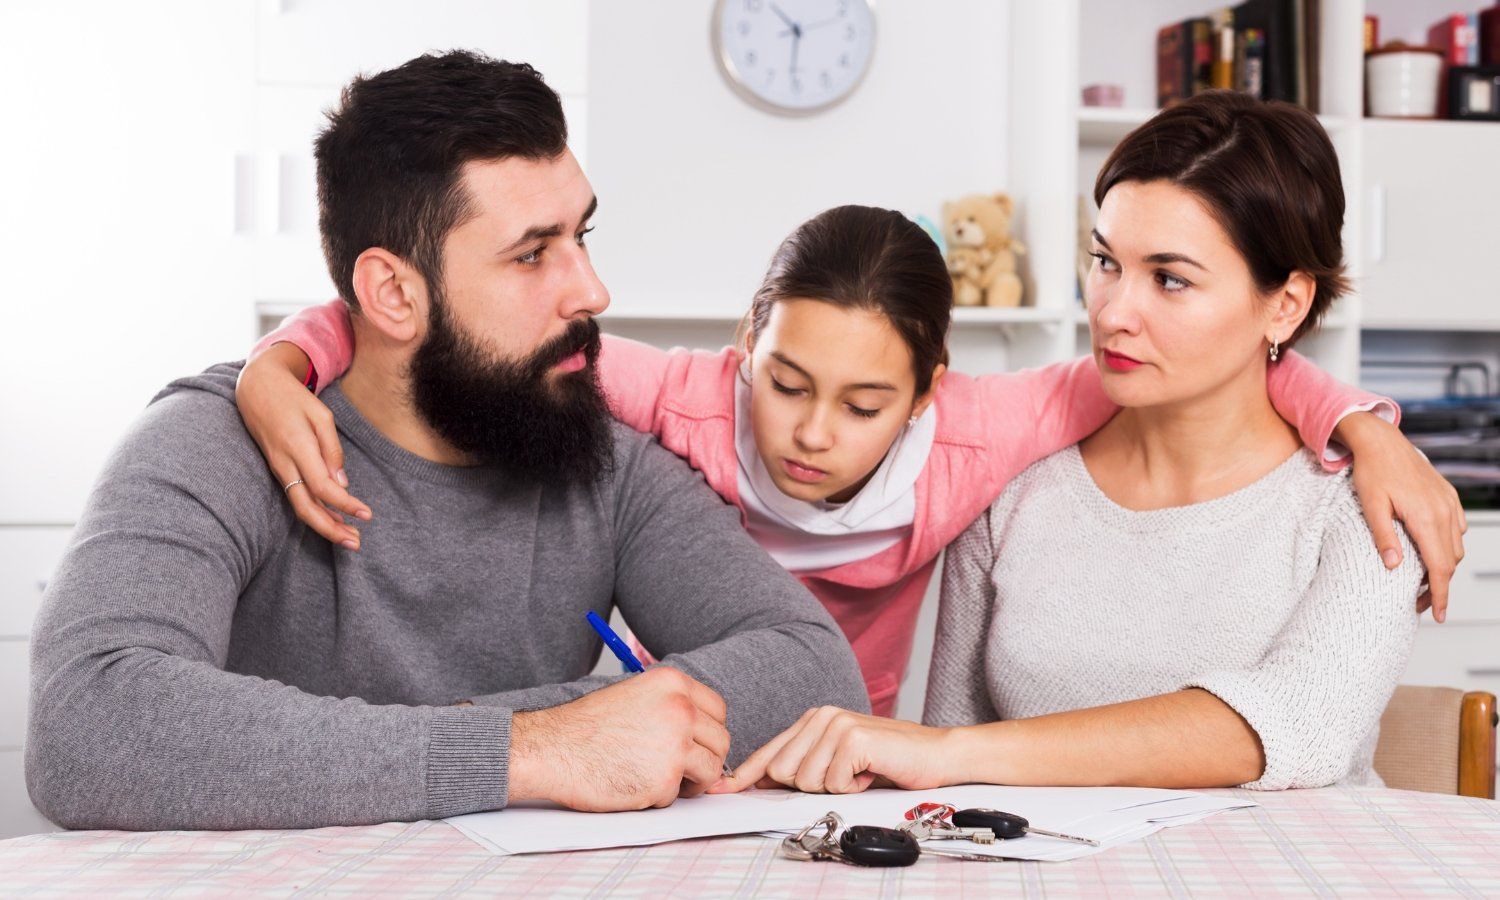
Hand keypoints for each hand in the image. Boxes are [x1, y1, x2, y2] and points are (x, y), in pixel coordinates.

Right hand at [235, 342, 370, 548]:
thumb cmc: (293, 398)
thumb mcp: (321, 414)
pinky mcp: (279, 470)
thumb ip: (332, 449)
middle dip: (331, 530)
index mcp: (298, 447)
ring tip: (350, 537)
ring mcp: (279, 469)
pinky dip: (315, 512)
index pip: (323, 487)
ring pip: (300, 506)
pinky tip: (333, 519)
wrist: (256, 389)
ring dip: (324, 526)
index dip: (345, 505)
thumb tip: (342, 483)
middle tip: (357, 543)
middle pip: (306, 507)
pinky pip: (296, 497)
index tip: (367, 514)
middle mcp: (285, 464)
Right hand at [508, 667, 730, 810]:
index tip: (696, 743)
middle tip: (683, 770)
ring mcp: (676, 744)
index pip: (718, 709)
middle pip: (721, 740)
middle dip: (705, 758)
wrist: (551, 749)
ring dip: (692, 781)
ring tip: (663, 781)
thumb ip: (670, 706)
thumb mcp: (635, 695)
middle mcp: (681, 709)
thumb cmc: (585, 727)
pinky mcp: (665, 778)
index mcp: (673, 683)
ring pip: (710, 770)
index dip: (709, 731)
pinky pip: (679, 795)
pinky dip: (661, 797)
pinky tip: (634, 786)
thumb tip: (701, 728)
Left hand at [708, 706, 954, 795]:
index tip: (721, 788)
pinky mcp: (853, 738)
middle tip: (844, 776)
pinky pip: (831, 783)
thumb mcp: (839, 762)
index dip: (744, 775)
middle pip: (782, 772)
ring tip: (859, 773)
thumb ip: (803, 766)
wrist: (938, 754)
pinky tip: (869, 773)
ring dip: (834, 788)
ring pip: (804, 780)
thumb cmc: (889, 761)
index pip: (769, 752)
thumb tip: (761, 784)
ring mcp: (836, 724)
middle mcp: (820, 716)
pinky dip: (852, 788)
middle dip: (809, 787)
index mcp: (813, 720)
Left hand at [1336, 412, 1466, 620]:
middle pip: (1449, 561)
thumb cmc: (1372, 471)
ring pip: (1455, 546)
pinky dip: (1447, 545)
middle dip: (1438, 585)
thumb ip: (1383, 537)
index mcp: (1425, 517)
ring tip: (1421, 580)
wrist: (1382, 441)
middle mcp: (1443, 512)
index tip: (1437, 615)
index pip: (1439, 567)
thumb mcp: (1370, 506)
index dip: (1440, 595)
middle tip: (1417, 602)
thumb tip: (1393, 567)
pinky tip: (1429, 550)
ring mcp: (1448, 503)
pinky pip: (1456, 528)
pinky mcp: (1448, 496)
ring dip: (1442, 566)